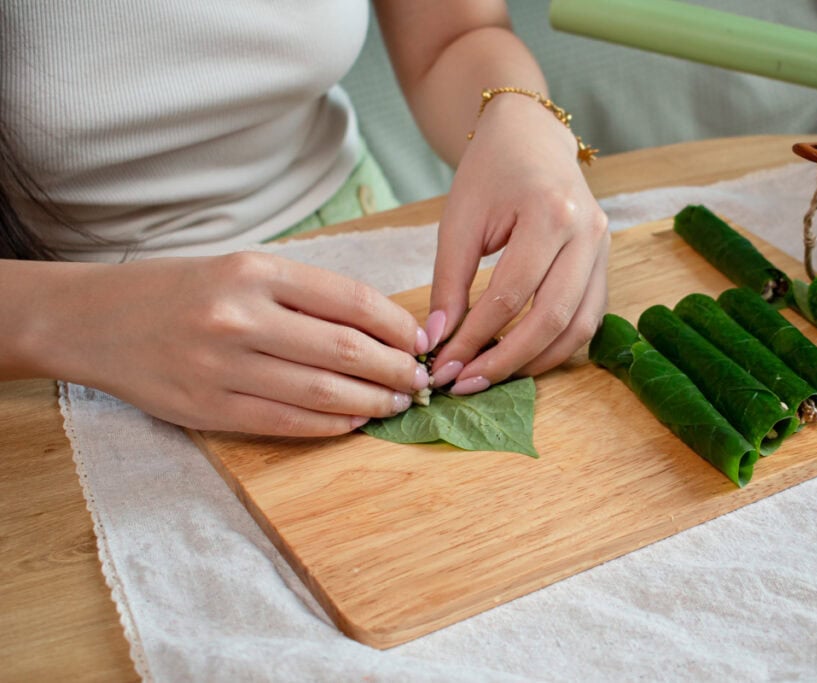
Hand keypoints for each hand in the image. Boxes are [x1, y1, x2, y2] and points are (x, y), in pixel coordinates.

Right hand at [35, 253, 428, 434]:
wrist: (92, 320)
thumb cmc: (179, 289)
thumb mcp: (240, 269)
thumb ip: (305, 295)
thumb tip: (380, 326)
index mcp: (254, 271)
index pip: (352, 300)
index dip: (398, 325)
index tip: (420, 340)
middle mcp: (240, 316)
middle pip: (346, 350)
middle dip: (396, 369)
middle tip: (419, 380)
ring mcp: (222, 367)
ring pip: (323, 393)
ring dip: (372, 402)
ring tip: (396, 403)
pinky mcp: (208, 409)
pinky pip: (288, 423)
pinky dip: (331, 425)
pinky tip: (355, 421)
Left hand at [427, 93, 609, 392]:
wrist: (530, 138)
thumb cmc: (490, 173)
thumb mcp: (458, 222)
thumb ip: (449, 283)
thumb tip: (437, 341)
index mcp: (550, 213)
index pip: (511, 294)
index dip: (475, 337)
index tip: (443, 365)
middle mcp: (587, 233)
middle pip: (552, 318)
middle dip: (506, 360)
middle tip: (465, 383)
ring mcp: (603, 249)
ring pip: (579, 327)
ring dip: (535, 362)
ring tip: (491, 377)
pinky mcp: (605, 263)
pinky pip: (588, 318)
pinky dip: (556, 346)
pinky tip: (521, 358)